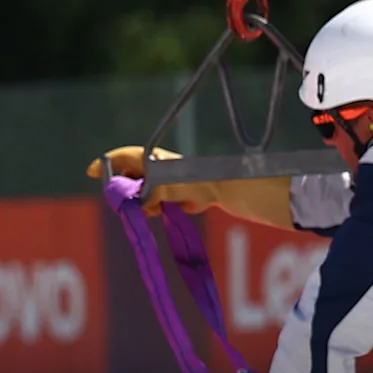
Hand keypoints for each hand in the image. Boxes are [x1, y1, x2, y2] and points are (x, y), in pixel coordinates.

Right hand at [89, 147, 297, 229]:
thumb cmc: (242, 188)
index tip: (94, 172)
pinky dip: (166, 208)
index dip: (114, 163)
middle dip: (127, 187)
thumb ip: (166, 190)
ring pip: (159, 190)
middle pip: (144, 175)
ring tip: (140, 214)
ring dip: (145, 201)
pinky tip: (166, 214)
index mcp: (177, 166)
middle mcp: (183, 173)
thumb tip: (140, 201)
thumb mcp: (198, 188)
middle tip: (119, 204)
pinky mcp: (207, 199)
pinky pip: (178, 201)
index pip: (136, 157)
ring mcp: (195, 185)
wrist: (278, 200)